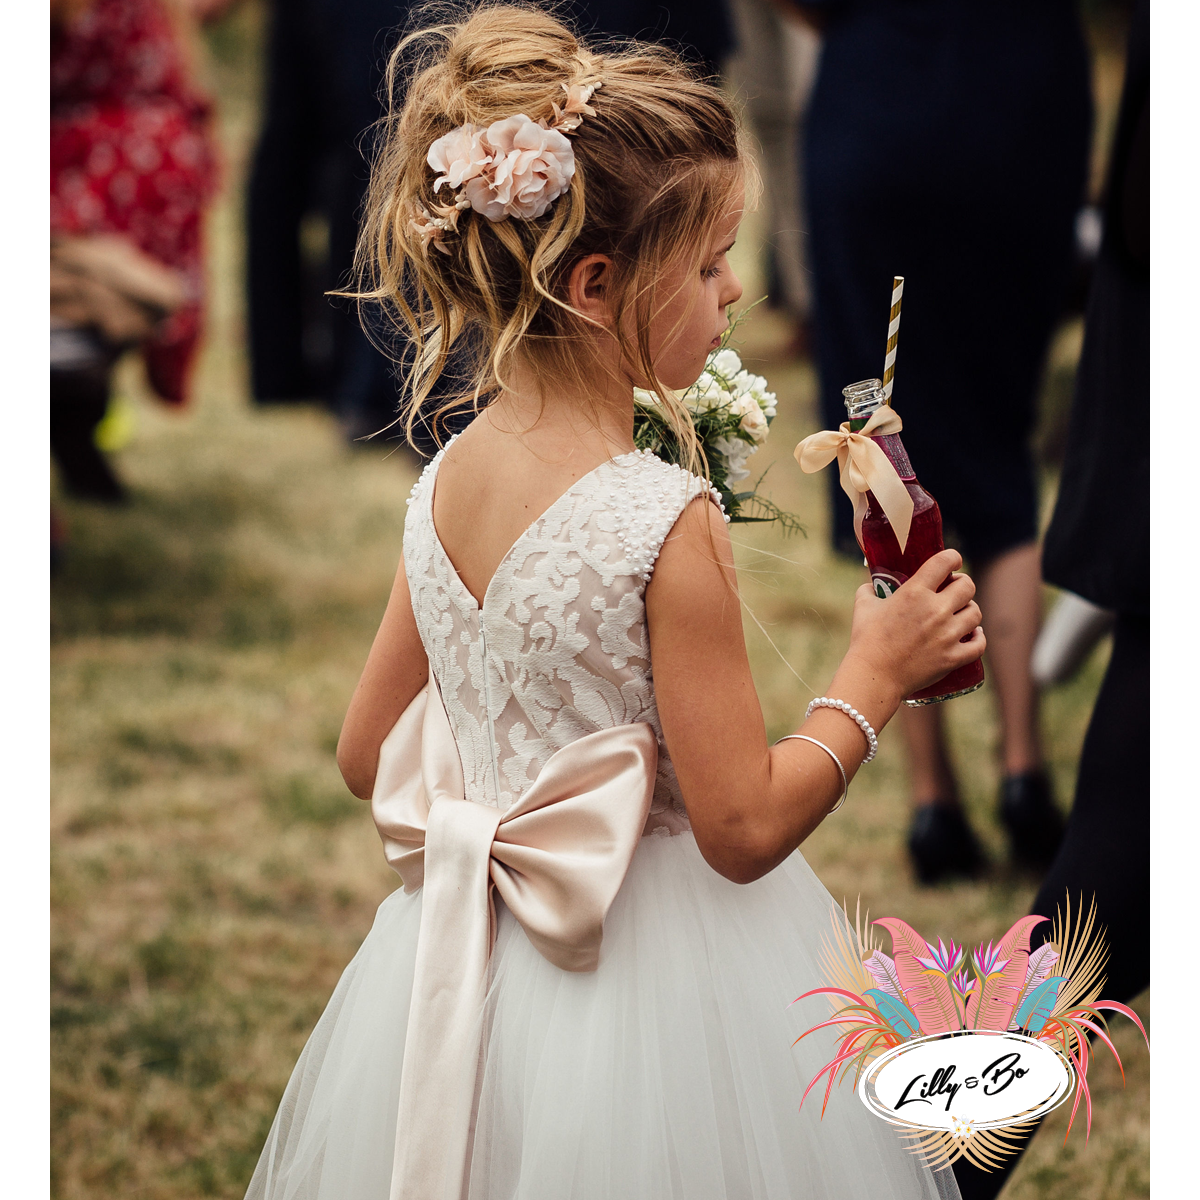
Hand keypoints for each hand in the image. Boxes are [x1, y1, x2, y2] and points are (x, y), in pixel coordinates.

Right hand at [845, 549, 985, 698]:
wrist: (873, 676)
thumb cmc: (866, 640)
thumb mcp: (863, 606)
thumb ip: (869, 590)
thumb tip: (872, 585)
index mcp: (915, 593)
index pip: (945, 561)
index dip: (952, 558)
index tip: (952, 562)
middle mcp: (935, 610)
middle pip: (968, 586)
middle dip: (962, 585)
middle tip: (955, 590)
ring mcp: (947, 635)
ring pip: (975, 613)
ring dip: (969, 610)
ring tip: (960, 614)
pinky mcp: (952, 657)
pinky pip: (979, 644)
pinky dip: (978, 638)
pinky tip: (972, 635)